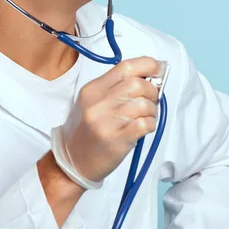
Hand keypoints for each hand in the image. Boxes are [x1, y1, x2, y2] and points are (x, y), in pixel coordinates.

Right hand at [56, 56, 163, 184]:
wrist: (71, 163)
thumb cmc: (87, 131)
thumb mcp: (94, 102)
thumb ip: (118, 87)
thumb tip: (151, 76)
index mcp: (92, 89)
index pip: (125, 67)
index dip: (148, 65)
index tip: (157, 71)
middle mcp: (97, 104)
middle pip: (137, 84)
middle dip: (152, 91)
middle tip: (151, 100)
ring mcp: (106, 123)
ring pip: (143, 104)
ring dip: (152, 110)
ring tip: (146, 117)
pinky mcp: (116, 141)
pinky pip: (144, 124)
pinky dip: (150, 124)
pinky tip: (144, 128)